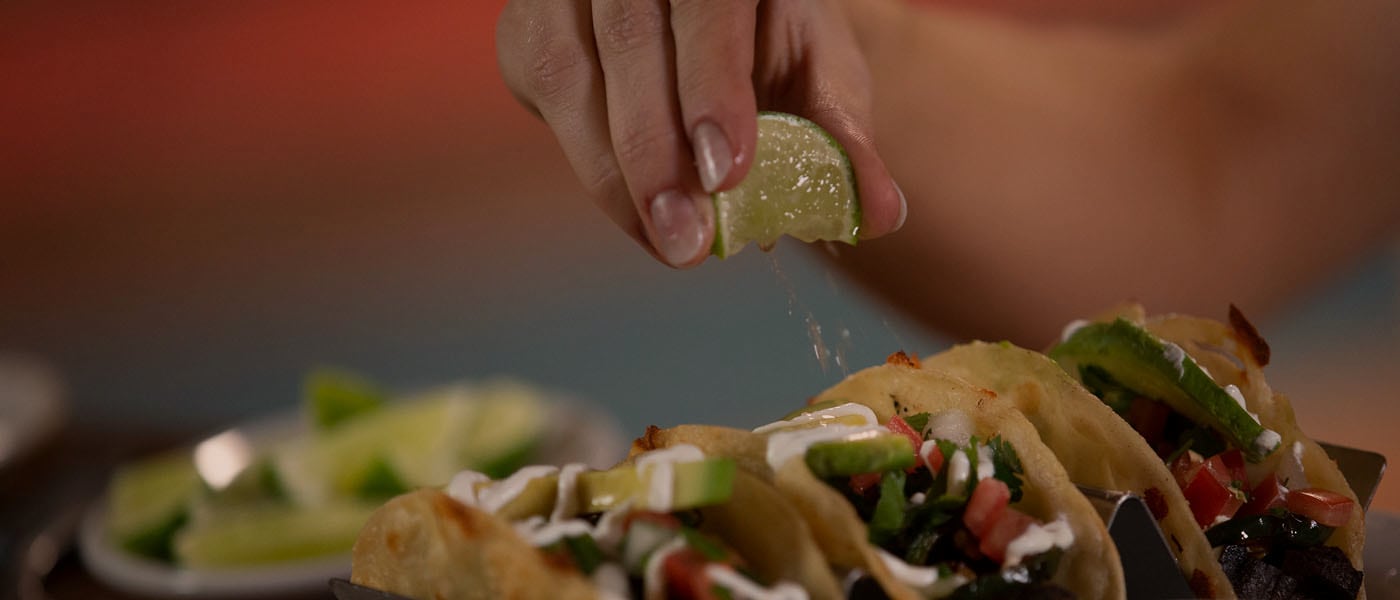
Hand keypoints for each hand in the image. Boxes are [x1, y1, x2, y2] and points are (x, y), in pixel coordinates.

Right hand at [496, 0, 905, 267]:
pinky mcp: (527, 26)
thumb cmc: (771, 35)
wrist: (710, 14)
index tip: (726, 174)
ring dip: (617, 171)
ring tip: (670, 243)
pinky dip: (592, 164)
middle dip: (655, 150)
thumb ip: (844, 137)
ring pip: (568, 69)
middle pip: (629, 37)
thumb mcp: (820, 70)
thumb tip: (880, 215)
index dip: (712, 83)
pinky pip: (546, 95)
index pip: (706, 2)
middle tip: (689, 243)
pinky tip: (638, 212)